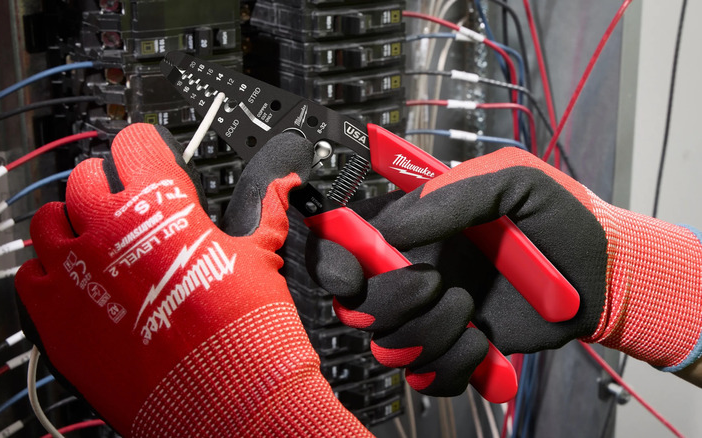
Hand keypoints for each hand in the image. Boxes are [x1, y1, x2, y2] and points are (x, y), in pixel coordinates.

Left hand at [15, 124, 371, 436]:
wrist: (229, 399)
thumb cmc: (246, 330)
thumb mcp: (262, 256)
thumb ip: (266, 211)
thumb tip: (283, 187)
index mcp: (161, 203)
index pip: (134, 143)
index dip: (144, 150)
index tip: (147, 162)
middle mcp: (110, 226)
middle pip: (86, 177)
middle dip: (108, 188)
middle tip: (129, 212)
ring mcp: (74, 269)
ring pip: (49, 220)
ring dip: (71, 225)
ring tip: (97, 246)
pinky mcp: (52, 315)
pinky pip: (30, 273)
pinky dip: (48, 274)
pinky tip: (76, 286)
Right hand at [307, 147, 701, 395]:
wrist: (601, 274)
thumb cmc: (561, 218)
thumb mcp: (513, 181)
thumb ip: (452, 194)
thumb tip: (393, 230)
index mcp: (413, 230)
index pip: (344, 244)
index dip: (332, 262)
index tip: (351, 274)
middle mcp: (412, 273)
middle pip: (357, 304)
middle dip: (392, 300)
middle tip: (437, 283)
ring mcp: (431, 316)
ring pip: (389, 347)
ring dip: (431, 332)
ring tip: (473, 311)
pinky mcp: (455, 352)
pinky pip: (426, 378)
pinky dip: (453, 366)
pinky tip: (485, 342)